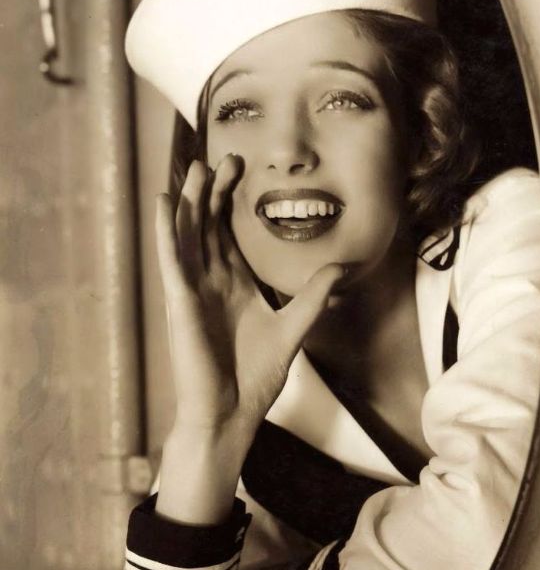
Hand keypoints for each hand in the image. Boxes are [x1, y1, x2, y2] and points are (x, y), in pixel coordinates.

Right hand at [156, 156, 342, 444]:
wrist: (231, 412)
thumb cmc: (254, 377)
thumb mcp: (293, 328)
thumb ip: (313, 297)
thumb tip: (341, 268)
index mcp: (234, 285)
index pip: (227, 233)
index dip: (231, 200)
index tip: (243, 168)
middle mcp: (211, 282)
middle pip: (207, 225)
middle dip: (213, 191)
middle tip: (224, 156)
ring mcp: (193, 290)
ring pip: (187, 234)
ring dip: (190, 201)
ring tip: (194, 167)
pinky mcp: (181, 302)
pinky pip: (171, 259)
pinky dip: (167, 231)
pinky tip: (167, 202)